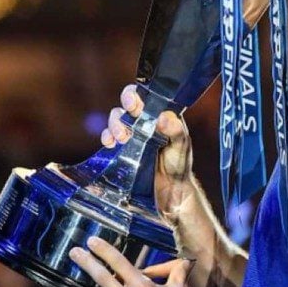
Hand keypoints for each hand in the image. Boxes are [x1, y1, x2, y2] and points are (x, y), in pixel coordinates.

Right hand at [102, 85, 195, 222]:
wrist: (170, 191)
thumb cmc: (179, 165)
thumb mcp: (181, 146)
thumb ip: (175, 131)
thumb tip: (163, 118)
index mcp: (160, 115)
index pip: (145, 96)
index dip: (135, 95)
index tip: (132, 104)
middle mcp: (145, 121)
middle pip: (126, 106)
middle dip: (122, 111)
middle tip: (125, 127)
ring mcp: (133, 134)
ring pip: (116, 120)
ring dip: (114, 126)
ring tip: (121, 139)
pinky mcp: (123, 148)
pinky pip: (110, 137)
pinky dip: (106, 137)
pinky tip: (110, 144)